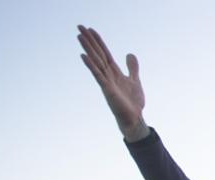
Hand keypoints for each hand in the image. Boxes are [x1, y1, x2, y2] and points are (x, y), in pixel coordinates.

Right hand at [77, 25, 148, 141]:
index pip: (105, 52)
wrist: (134, 118)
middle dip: (89, 40)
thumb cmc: (133, 102)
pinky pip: (97, 75)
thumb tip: (130, 54)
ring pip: (96, 61)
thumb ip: (132, 68)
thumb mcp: (135, 80)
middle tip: (79, 26)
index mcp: (114, 72)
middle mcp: (108, 74)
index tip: (90, 29)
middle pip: (97, 53)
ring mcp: (106, 81)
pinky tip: (84, 56)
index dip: (98, 41)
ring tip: (79, 35)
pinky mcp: (107, 89)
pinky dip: (91, 65)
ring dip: (88, 48)